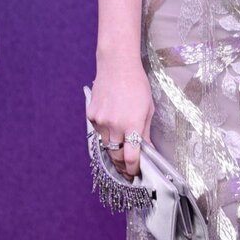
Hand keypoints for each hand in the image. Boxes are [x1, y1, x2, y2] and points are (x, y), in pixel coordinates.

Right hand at [87, 61, 154, 181]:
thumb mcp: (148, 109)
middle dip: (123, 166)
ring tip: (121, 152)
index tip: (136, 173)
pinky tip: (111, 127)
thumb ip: (145, 132)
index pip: (131, 157)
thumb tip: (147, 151)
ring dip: (114, 151)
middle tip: (128, 171)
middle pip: (116, 156)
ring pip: (106, 145)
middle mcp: (114, 125)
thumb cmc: (137, 85)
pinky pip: (98, 132)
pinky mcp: (91, 115)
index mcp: (132, 124)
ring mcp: (100, 120)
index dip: (133, 169)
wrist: (117, 65)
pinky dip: (105, 134)